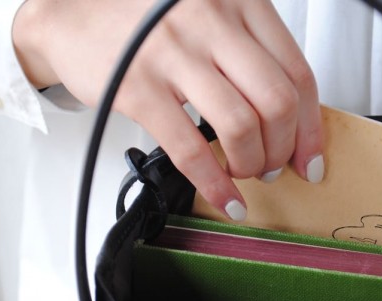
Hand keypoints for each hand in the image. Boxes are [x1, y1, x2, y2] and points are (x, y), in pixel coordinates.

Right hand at [13, 0, 323, 220]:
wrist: (71, 16)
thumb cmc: (144, 22)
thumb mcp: (210, 17)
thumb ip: (249, 54)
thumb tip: (289, 119)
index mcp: (239, 2)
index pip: (297, 74)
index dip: (310, 127)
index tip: (310, 157)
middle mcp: (211, 21)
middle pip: (277, 103)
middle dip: (283, 149)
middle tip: (274, 167)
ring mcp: (174, 53)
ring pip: (241, 127)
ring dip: (252, 165)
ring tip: (245, 173)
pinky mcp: (140, 86)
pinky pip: (192, 150)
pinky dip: (216, 185)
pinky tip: (226, 199)